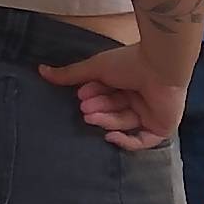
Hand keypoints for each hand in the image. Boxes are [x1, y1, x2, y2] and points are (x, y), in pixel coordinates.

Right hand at [39, 45, 187, 151]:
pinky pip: (141, 141)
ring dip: (106, 119)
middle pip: (114, 110)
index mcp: (128, 81)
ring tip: (92, 114)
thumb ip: (70, 74)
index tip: (80, 94)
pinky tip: (110, 135)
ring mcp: (151, 114)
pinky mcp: (161, 128)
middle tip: (84, 108)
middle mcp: (140, 97)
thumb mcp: (95, 68)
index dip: (93, 96)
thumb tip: (41, 70)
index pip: (107, 94)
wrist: (160, 66)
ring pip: (124, 123)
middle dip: (98, 109)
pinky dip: (125, 141)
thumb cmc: (130, 63)